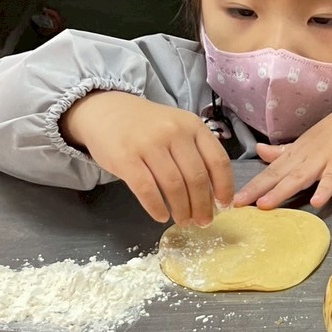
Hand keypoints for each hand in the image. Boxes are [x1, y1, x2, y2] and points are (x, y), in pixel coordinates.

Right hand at [60, 91, 234, 224]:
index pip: (218, 161)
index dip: (224, 188)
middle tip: (203, 221)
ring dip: (182, 209)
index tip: (224, 206)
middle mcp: (174, 132)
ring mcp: (149, 144)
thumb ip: (197, 152)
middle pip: (197, 177)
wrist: (107, 110)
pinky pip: (146, 189)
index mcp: (193, 126)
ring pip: (174, 186)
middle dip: (203, 205)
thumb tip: (214, 194)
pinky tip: (161, 216)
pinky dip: (156, 207)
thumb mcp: (179, 128)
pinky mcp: (125, 158)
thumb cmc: (148, 126)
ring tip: (184, 221)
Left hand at [234, 85, 331, 209]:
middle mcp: (306, 155)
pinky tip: (317, 202)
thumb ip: (285, 150)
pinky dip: (325, 188)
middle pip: (279, 174)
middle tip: (238, 204)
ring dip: (282, 190)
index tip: (233, 199)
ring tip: (265, 204)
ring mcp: (325, 158)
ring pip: (300, 176)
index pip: (270, 171)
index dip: (252, 185)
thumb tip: (260, 152)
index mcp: (297, 152)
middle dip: (258, 190)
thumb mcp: (308, 140)